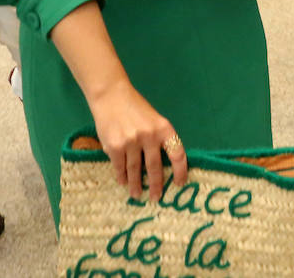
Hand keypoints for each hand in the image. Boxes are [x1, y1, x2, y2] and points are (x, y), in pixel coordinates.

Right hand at [86, 80, 186, 201]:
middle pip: (155, 166)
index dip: (181, 170)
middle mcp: (149, 136)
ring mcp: (131, 142)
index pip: (178, 153)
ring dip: (135, 184)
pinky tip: (123, 182)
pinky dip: (121, 176)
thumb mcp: (154, 120)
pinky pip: (119, 166)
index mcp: (164, 128)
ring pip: (135, 169)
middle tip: (156, 198)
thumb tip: (163, 164)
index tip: (180, 183)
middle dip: (156, 185)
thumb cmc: (135, 108)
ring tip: (137, 195)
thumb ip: (159, 138)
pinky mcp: (114, 146)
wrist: (111, 96)